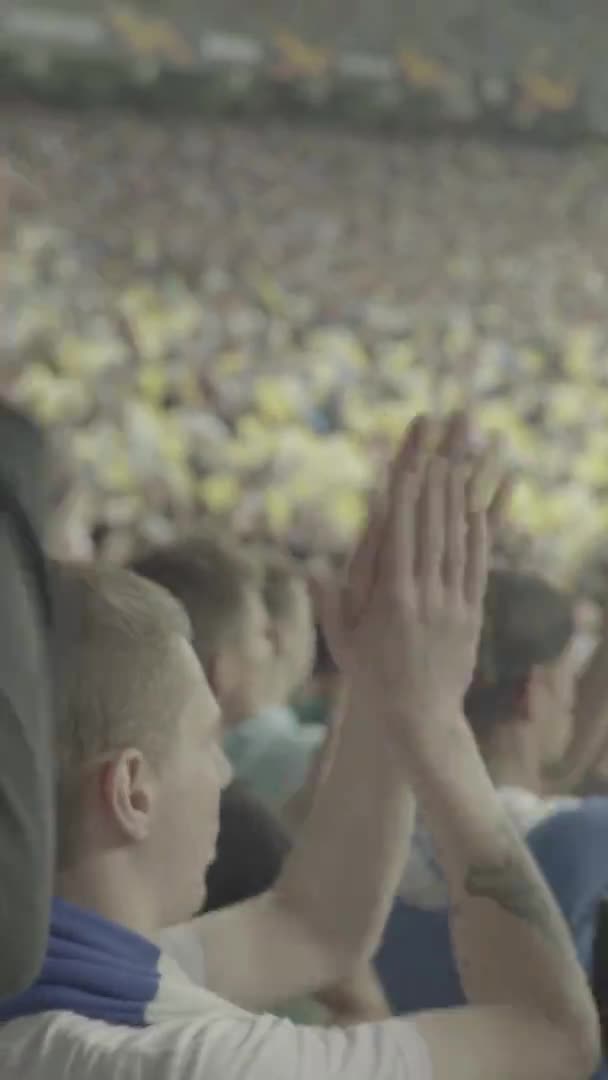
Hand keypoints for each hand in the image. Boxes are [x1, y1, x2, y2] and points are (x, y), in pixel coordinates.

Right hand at [319, 413, 498, 740]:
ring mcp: (451, 606)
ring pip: (456, 546)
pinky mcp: (470, 615)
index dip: (407, 501)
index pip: (401, 539)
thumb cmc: (372, 679)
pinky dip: (477, 538)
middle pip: (432, 533)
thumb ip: (330, 606)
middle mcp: (425, 598)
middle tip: (435, 453)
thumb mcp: (343, 644)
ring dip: (456, 505)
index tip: (408, 469)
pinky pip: (475, 569)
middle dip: (433, 491)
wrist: (419, 718)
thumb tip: (311, 571)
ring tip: (457, 469)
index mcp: (392, 602)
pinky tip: (476, 512)